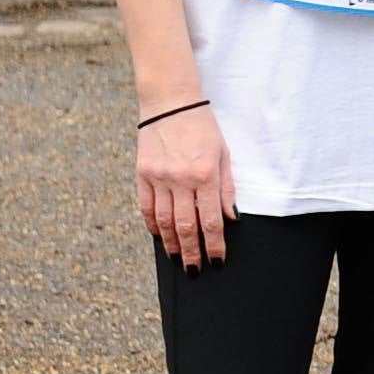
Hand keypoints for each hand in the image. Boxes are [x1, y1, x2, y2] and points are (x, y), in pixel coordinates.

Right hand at [136, 104, 234, 268]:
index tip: (217, 261)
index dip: (215, 245)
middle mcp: (180, 179)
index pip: (211, 220)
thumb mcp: (224, 154)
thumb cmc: (203, 127)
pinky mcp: (142, 174)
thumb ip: (227, 188)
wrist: (171, 102)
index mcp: (205, 175)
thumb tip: (231, 219)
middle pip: (185, 226)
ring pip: (163, 221)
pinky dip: (152, 225)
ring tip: (178, 260)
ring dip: (171, 244)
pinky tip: (159, 237)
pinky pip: (145, 207)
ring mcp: (158, 177)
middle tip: (195, 271)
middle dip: (192, 252)